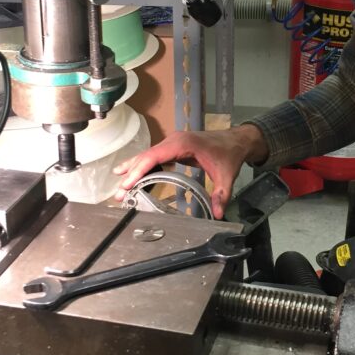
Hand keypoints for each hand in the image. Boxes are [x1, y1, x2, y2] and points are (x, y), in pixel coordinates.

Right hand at [113, 125, 268, 218]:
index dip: (139, 169)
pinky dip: (142, 167)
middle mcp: (174, 140)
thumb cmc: (229, 154)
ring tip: (119, 187)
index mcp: (184, 144)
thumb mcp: (227, 175)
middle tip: (119, 193)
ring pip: (147, 156)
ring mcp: (172, 143)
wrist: (236, 140)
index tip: (127, 183)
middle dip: (131, 174)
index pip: (155, 156)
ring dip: (133, 171)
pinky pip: (154, 157)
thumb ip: (221, 194)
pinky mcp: (173, 148)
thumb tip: (218, 214)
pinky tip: (131, 176)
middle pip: (147, 156)